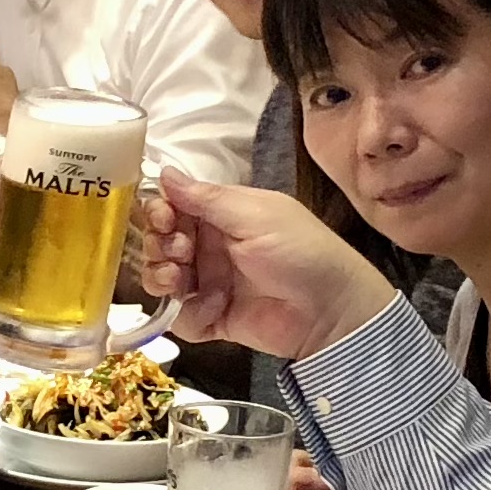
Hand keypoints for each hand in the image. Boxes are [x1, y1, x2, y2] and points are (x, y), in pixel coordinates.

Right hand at [136, 167, 395, 359]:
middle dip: (158, 245)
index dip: (159, 211)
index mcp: (223, 215)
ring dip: (160, 276)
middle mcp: (212, 247)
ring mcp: (211, 283)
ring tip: (178, 279)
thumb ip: (206, 198)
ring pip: (162, 279)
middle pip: (161, 242)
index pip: (174, 206)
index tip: (162, 217)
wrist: (332, 311)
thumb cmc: (301, 251)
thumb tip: (164, 171)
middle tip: (179, 251)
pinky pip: (181, 318)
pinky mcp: (213, 318)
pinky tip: (208, 309)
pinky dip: (186, 315)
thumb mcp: (255, 215)